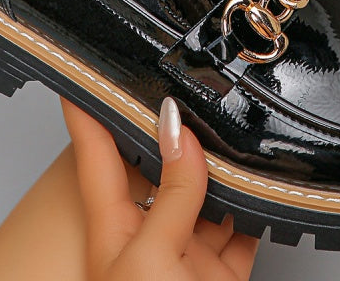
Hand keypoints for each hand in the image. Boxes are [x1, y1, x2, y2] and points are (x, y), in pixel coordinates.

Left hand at [61, 97, 259, 280]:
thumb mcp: (152, 257)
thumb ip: (172, 195)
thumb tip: (181, 135)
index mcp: (114, 232)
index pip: (94, 157)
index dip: (86, 115)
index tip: (81, 77)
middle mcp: (149, 240)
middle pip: (158, 171)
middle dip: (170, 134)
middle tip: (180, 93)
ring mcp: (186, 256)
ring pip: (205, 196)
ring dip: (220, 169)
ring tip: (227, 132)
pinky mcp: (221, 273)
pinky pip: (242, 226)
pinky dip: (254, 206)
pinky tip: (258, 185)